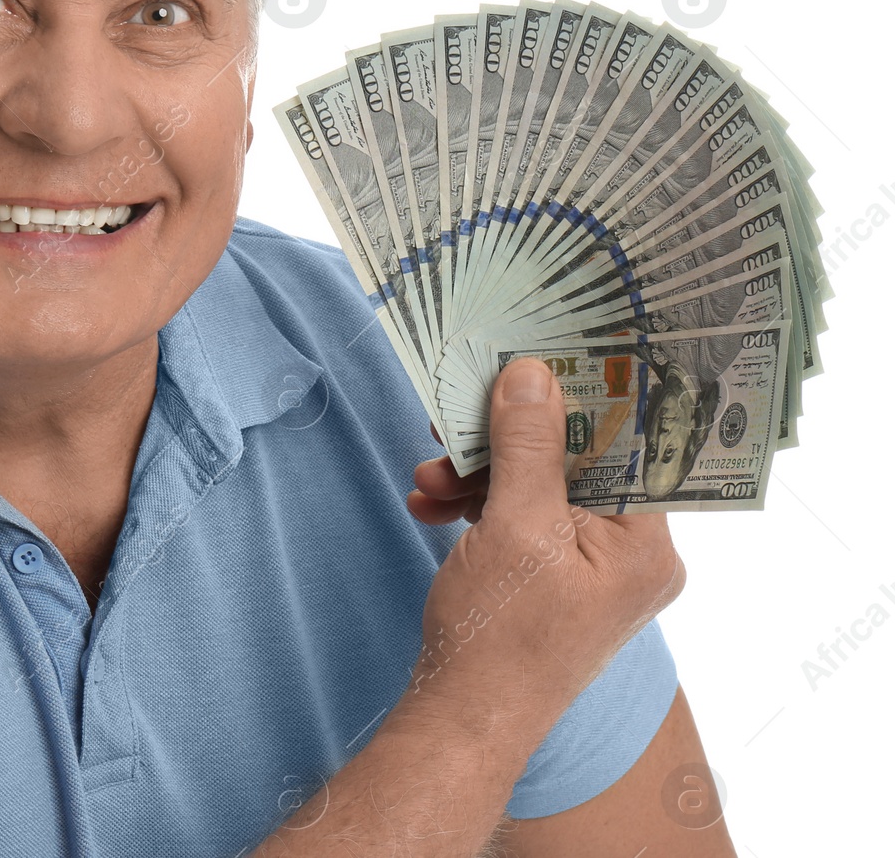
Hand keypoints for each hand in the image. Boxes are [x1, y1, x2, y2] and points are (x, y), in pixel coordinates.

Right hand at [405, 357, 686, 738]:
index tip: (538, 355)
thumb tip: (533, 371)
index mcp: (646, 542)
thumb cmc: (501, 635)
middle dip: (505, 442)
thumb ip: (528, 444)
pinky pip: (520, 518)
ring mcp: (589, 567)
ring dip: (478, 474)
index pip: (627, 443)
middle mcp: (629, 552)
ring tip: (427, 478)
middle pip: (573, 461)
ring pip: (537, 487)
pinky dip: (477, 506)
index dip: (581, 396)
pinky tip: (431, 504)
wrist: (463, 718)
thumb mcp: (514, 525)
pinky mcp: (550, 577)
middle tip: (452, 423)